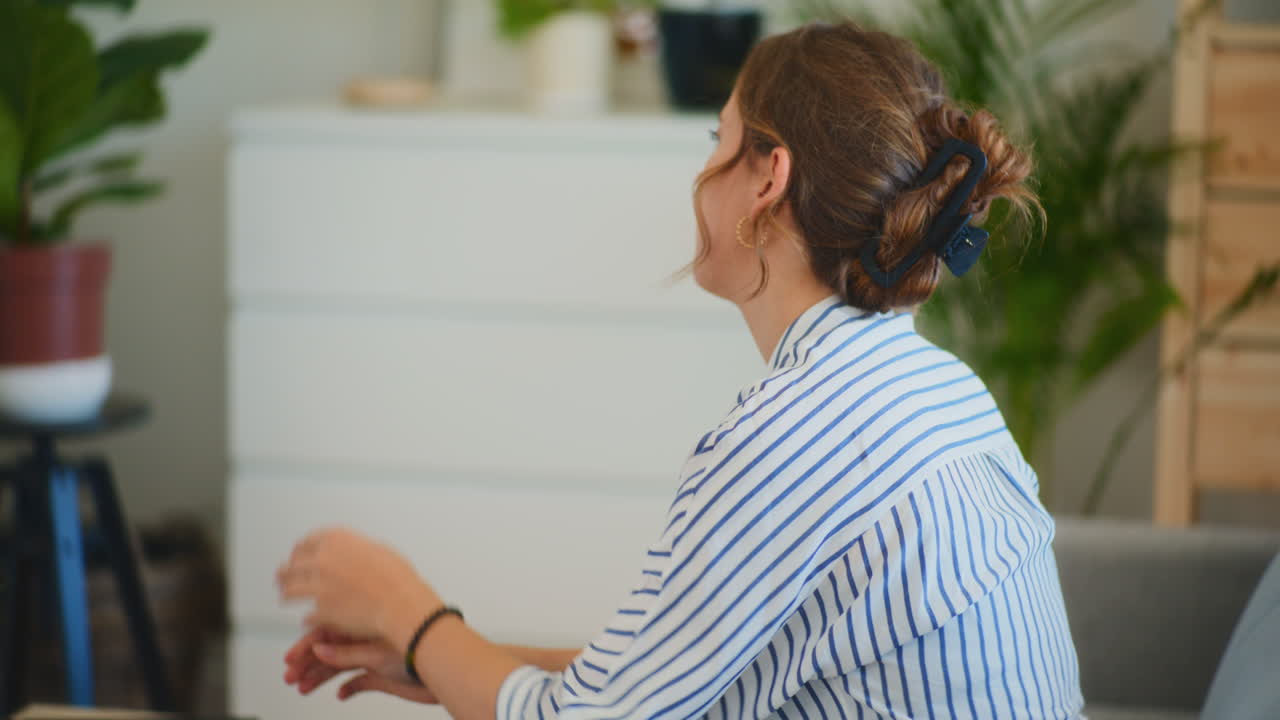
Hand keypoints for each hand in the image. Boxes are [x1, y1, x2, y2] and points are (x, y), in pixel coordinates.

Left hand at [277, 526, 439, 646]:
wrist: (402, 604)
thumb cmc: (398, 578)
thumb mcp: (378, 549)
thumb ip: (356, 548)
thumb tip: (350, 552)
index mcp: (336, 539)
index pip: (305, 542)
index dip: (299, 552)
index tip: (297, 557)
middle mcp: (323, 558)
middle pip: (292, 564)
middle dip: (286, 572)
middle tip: (283, 577)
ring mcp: (318, 585)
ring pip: (290, 589)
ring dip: (286, 593)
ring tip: (285, 597)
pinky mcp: (320, 609)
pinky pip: (306, 615)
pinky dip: (306, 618)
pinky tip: (307, 619)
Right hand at [284, 626, 438, 702]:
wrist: (446, 667)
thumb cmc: (420, 648)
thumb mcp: (376, 654)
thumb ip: (346, 653)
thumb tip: (318, 650)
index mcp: (364, 624)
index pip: (327, 633)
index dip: (306, 646)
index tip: (290, 659)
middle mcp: (367, 639)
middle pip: (329, 650)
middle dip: (307, 663)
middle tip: (290, 675)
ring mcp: (374, 656)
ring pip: (339, 666)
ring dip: (320, 676)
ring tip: (303, 687)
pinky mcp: (383, 674)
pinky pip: (360, 681)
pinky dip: (349, 688)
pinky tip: (341, 694)